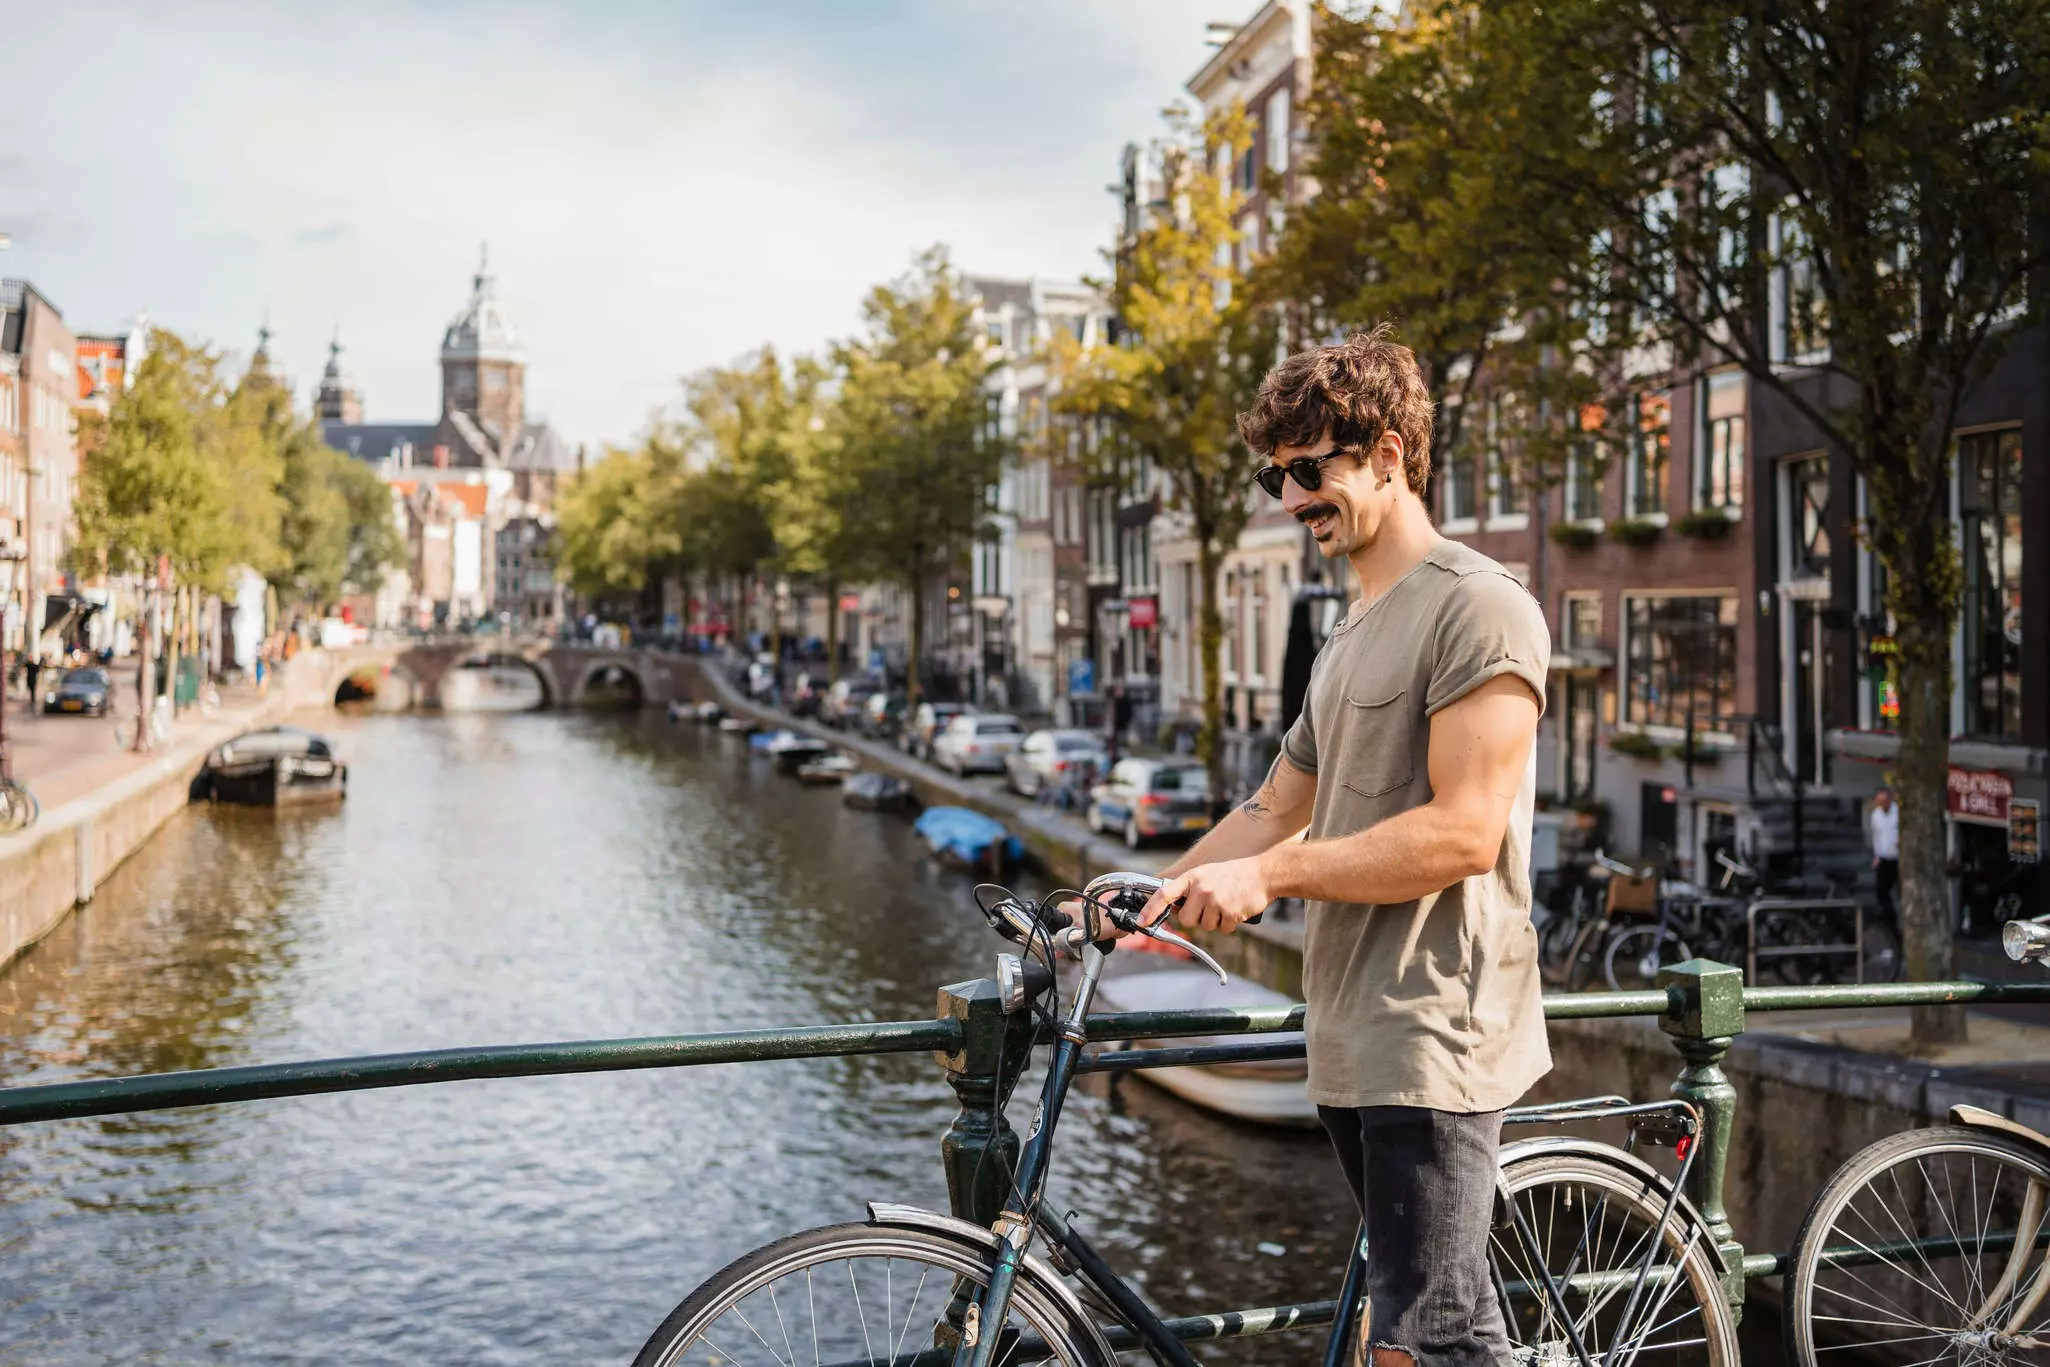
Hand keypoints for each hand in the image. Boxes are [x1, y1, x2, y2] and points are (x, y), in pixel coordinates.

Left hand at [1140, 856, 1272, 935]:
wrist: (1262, 874)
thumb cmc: (1233, 875)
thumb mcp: (1206, 874)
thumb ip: (1189, 889)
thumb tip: (1172, 908)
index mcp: (1192, 877)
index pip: (1165, 894)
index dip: (1151, 909)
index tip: (1142, 921)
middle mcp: (1201, 889)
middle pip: (1186, 920)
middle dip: (1196, 918)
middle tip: (1209, 907)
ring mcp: (1216, 901)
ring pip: (1205, 926)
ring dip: (1215, 921)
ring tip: (1225, 904)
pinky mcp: (1230, 913)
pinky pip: (1222, 930)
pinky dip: (1229, 924)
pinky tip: (1235, 909)